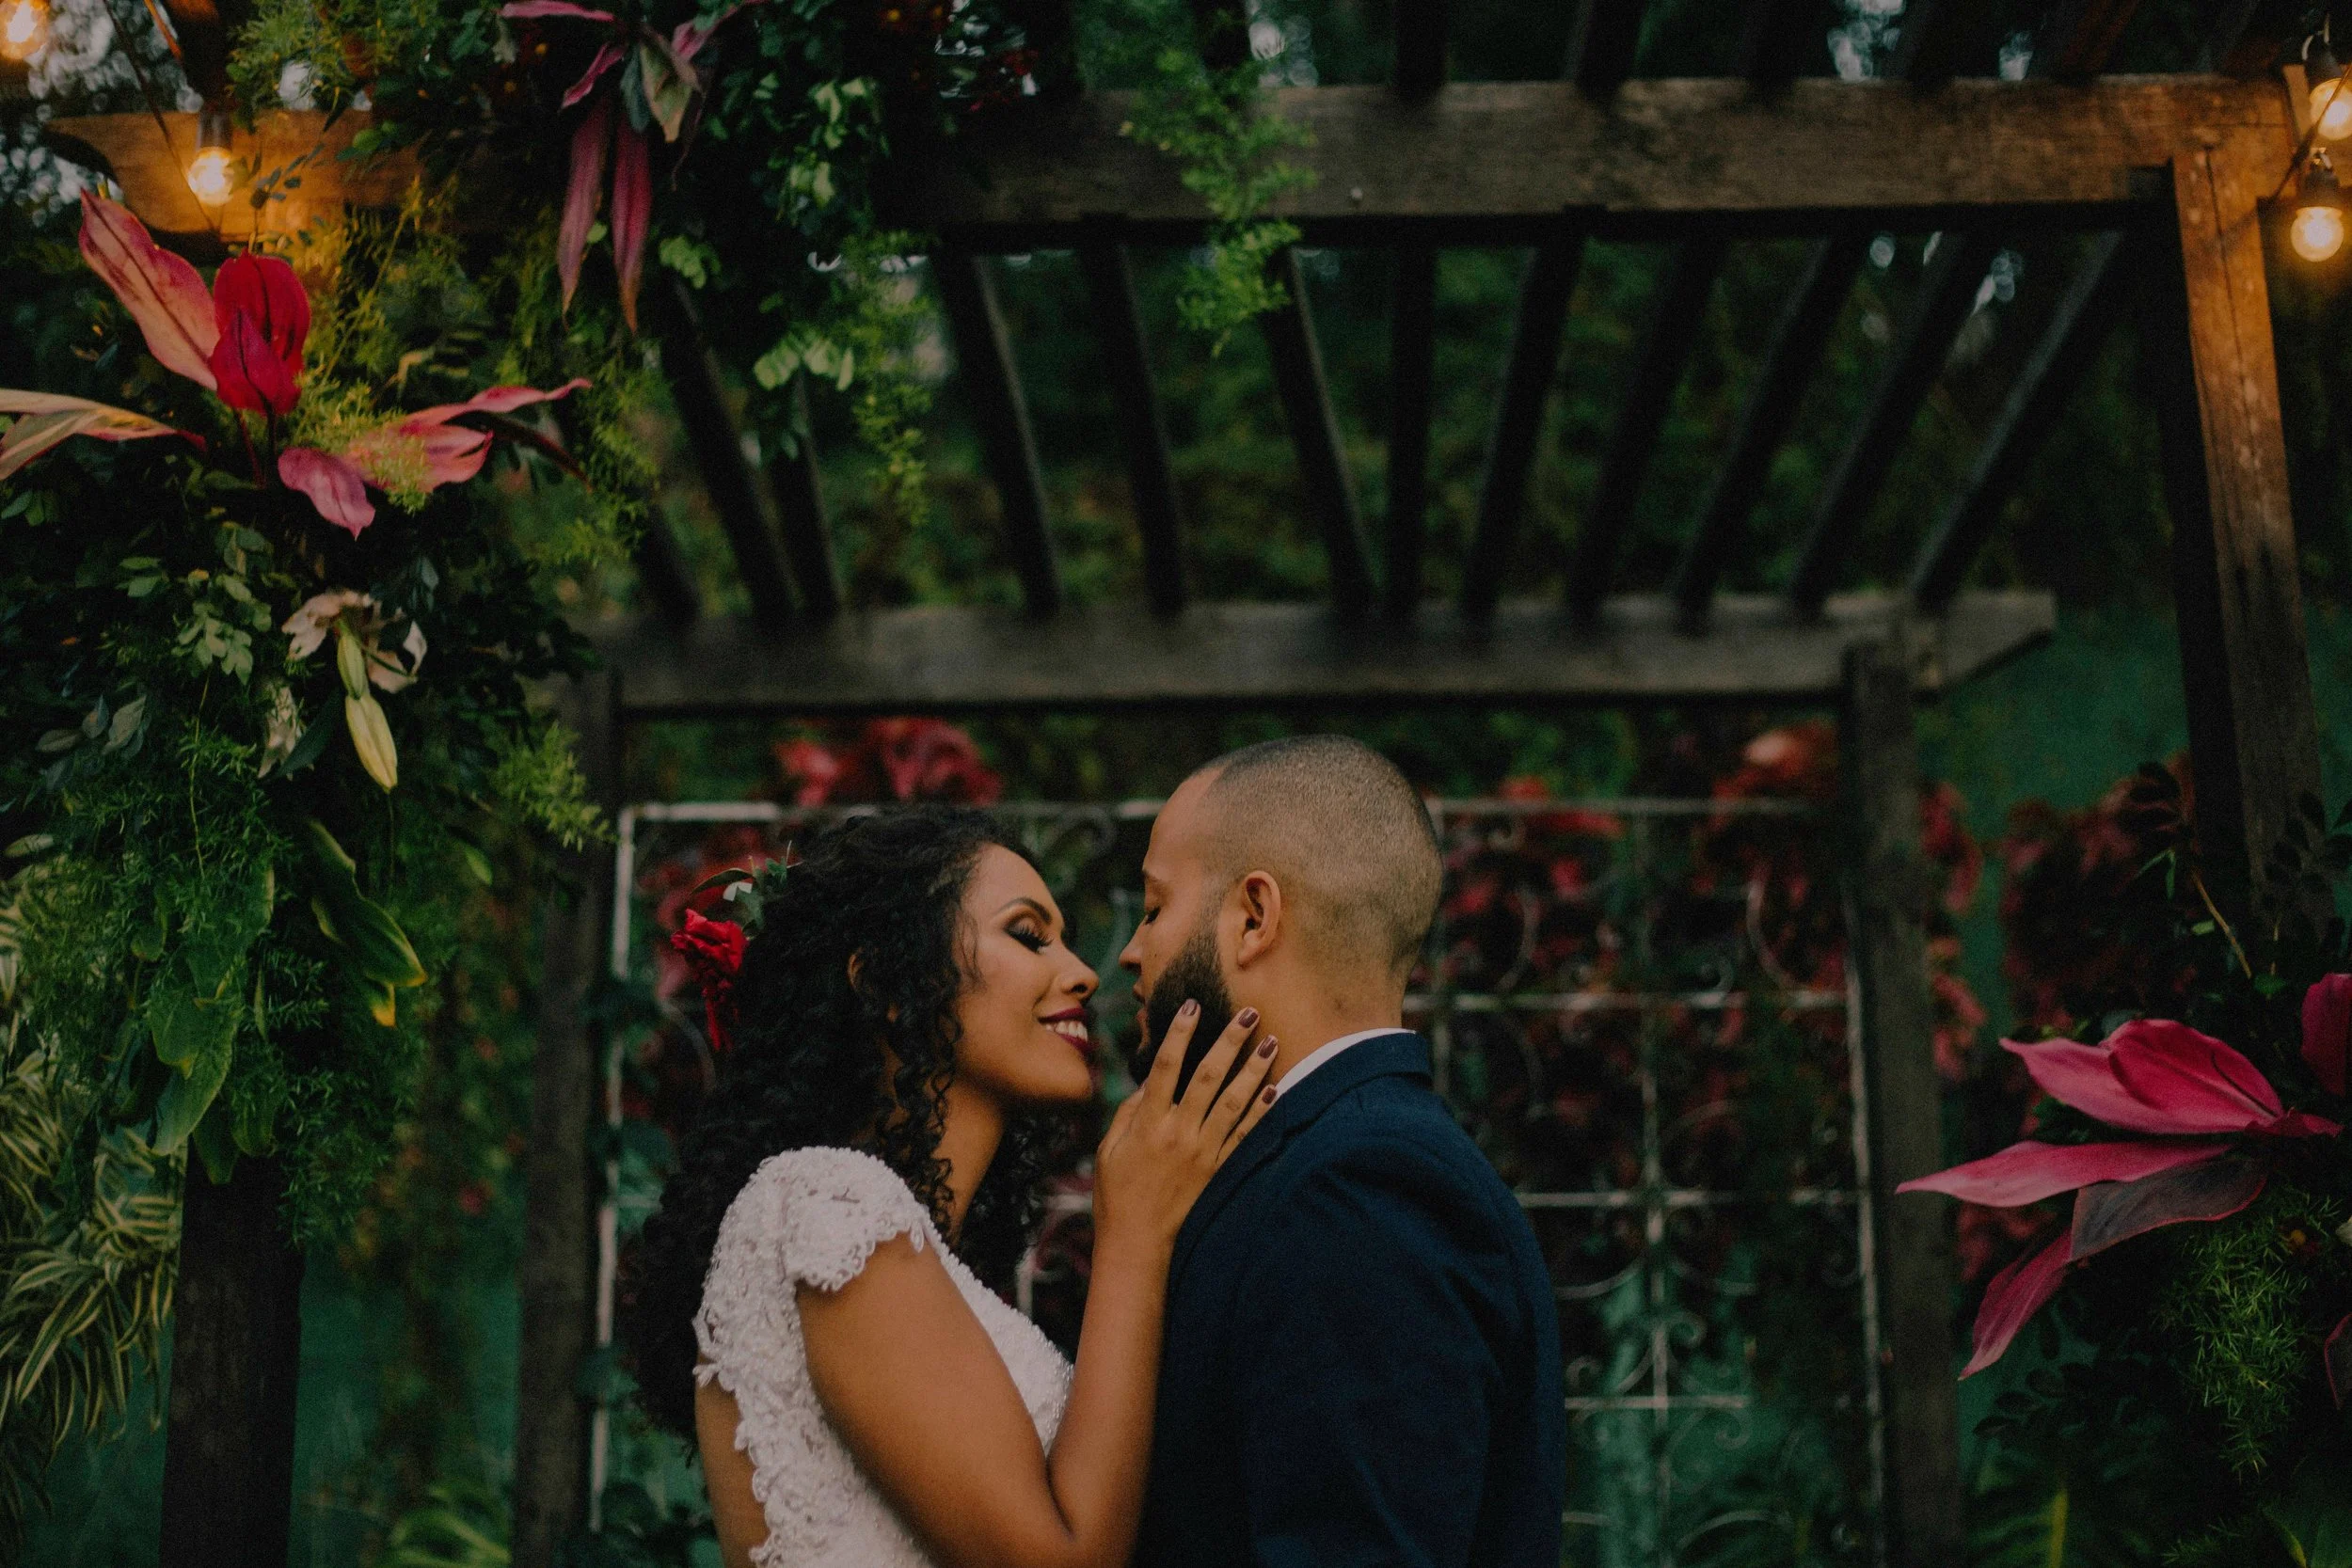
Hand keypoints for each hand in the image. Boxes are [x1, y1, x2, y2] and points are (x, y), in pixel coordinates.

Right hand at [1093, 1002, 1279, 1250]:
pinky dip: (1261, 1111)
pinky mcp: (1219, 1170)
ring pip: (1234, 1102)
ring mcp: (1203, 1152)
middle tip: (1249, 1012)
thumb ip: (1129, 1112)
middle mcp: (1179, 1134)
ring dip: (1254, 1069)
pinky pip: (1245, 1135)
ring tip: (1271, 1041)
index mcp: (1148, 1124)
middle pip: (1208, 1077)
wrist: (1138, 1244)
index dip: (1179, 1033)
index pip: (1165, 1067)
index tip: (1192, 1005)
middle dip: (1229, 1041)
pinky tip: (1276, 1088)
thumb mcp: (1109, 1149)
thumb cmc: (1116, 1195)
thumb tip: (1150, 1082)